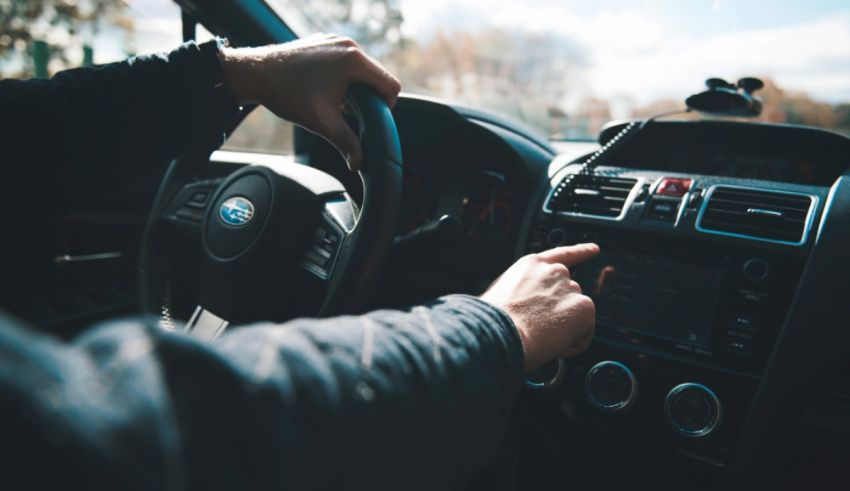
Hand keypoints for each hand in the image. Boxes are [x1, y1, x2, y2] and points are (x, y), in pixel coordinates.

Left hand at [220, 34, 401, 171]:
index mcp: (354, 61)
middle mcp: (347, 45)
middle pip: (376, 76)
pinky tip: (326, 90)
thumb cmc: (287, 94)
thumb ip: (346, 143)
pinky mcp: (324, 40)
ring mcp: (335, 40)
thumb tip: (358, 163)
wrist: (254, 73)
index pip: (390, 85)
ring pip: (362, 67)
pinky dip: (343, 76)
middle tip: (351, 115)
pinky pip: (346, 59)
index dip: (387, 107)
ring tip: (338, 103)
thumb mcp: (322, 122)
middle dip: (369, 98)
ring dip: (356, 87)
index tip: (371, 119)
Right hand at [480, 244, 599, 371]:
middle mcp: (554, 272)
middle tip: (538, 327)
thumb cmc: (494, 319)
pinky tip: (552, 343)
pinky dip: (572, 343)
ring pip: (575, 315)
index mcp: (532, 265)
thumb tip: (526, 307)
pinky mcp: (584, 307)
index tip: (594, 249)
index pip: (563, 255)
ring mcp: (570, 288)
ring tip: (539, 335)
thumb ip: (523, 290)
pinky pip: (584, 333)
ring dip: (564, 328)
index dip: (581, 252)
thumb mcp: (502, 292)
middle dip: (559, 312)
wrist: (499, 331)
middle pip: (569, 294)